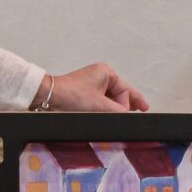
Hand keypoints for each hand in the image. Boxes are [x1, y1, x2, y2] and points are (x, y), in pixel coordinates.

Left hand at [32, 63, 148, 112]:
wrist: (51, 97)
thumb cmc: (72, 96)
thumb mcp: (100, 106)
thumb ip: (119, 113)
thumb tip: (129, 118)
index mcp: (106, 72)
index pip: (125, 90)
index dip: (129, 104)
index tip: (140, 111)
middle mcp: (100, 75)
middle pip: (120, 93)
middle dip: (125, 105)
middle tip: (141, 110)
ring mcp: (92, 84)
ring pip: (111, 99)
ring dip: (114, 108)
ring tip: (119, 117)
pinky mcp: (85, 93)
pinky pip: (102, 101)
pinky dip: (106, 109)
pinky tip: (108, 116)